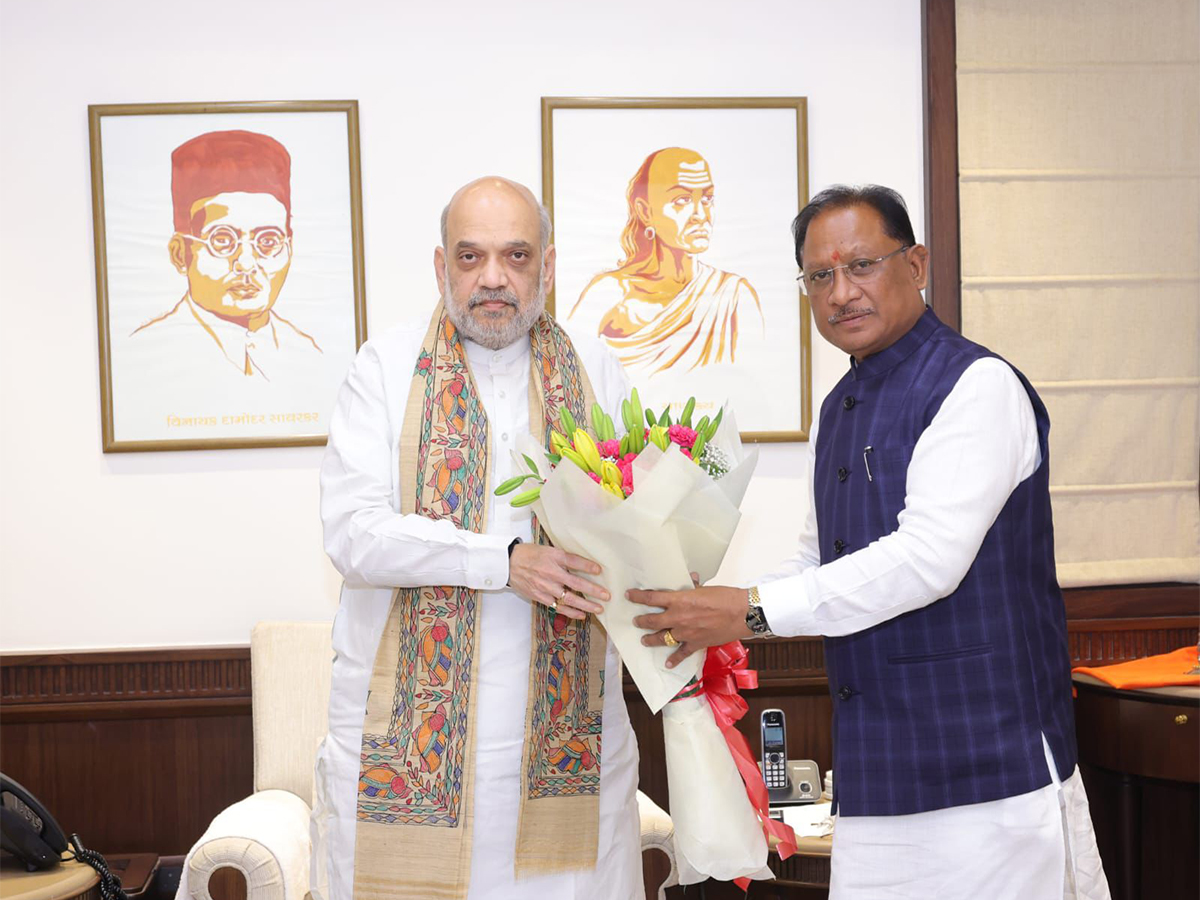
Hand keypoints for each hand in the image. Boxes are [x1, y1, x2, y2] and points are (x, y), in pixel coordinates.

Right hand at [507, 543, 608, 620]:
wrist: (509, 564)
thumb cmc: (530, 555)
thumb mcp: (548, 549)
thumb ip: (564, 557)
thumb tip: (584, 563)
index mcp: (553, 557)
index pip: (573, 560)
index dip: (587, 566)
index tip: (599, 570)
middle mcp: (550, 572)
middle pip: (575, 582)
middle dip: (593, 590)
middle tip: (606, 596)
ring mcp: (545, 586)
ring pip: (569, 598)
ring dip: (585, 605)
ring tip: (598, 609)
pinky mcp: (540, 597)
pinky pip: (558, 606)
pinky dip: (571, 612)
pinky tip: (582, 615)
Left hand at [627, 584, 752, 667]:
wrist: (742, 613)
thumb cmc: (726, 597)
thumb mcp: (705, 588)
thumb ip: (693, 587)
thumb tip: (690, 580)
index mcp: (680, 600)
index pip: (652, 598)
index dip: (638, 597)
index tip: (630, 596)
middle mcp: (678, 617)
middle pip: (652, 620)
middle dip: (641, 621)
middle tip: (636, 621)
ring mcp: (686, 632)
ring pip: (662, 638)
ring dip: (651, 639)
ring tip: (644, 640)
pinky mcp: (696, 643)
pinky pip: (681, 653)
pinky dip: (674, 659)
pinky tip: (668, 663)